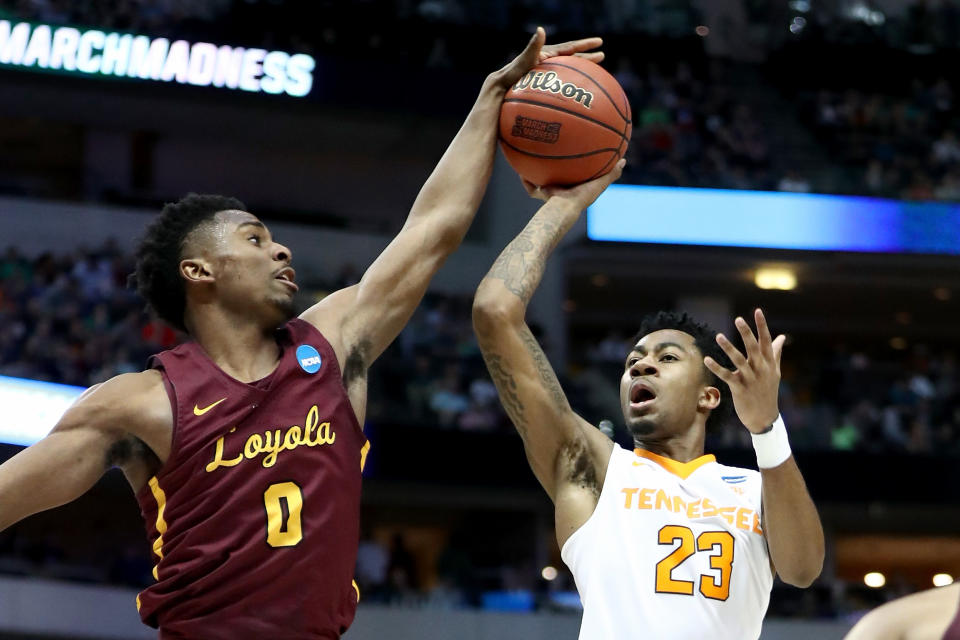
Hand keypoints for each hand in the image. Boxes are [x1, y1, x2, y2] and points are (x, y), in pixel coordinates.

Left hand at [491, 27, 603, 89]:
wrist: (497, 96)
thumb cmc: (508, 80)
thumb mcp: (521, 63)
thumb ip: (532, 49)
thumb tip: (541, 30)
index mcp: (545, 57)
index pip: (569, 49)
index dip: (584, 45)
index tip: (600, 43)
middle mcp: (545, 66)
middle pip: (570, 60)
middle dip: (586, 57)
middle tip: (602, 56)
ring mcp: (544, 79)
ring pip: (566, 74)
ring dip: (580, 74)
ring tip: (594, 76)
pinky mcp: (541, 90)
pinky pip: (560, 89)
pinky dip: (570, 91)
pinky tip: (576, 103)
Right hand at [521, 158, 625, 208]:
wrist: (563, 208)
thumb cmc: (583, 197)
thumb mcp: (600, 183)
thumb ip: (611, 173)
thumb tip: (624, 160)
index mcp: (577, 188)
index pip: (579, 176)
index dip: (579, 168)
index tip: (579, 156)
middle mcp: (564, 191)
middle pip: (560, 177)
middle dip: (557, 168)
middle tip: (554, 153)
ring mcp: (551, 192)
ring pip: (543, 181)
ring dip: (537, 173)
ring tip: (533, 157)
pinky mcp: (541, 194)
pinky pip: (530, 187)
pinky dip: (526, 180)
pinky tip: (521, 169)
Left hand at [703, 309, 785, 433]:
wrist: (765, 418)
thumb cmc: (769, 392)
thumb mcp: (775, 372)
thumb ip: (776, 353)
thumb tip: (782, 337)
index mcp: (769, 363)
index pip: (766, 341)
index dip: (762, 326)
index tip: (758, 311)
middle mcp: (761, 369)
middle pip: (753, 348)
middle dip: (746, 333)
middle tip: (738, 318)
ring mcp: (751, 379)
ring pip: (739, 360)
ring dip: (728, 348)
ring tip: (718, 336)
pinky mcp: (740, 389)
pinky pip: (727, 376)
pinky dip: (716, 368)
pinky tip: (707, 359)